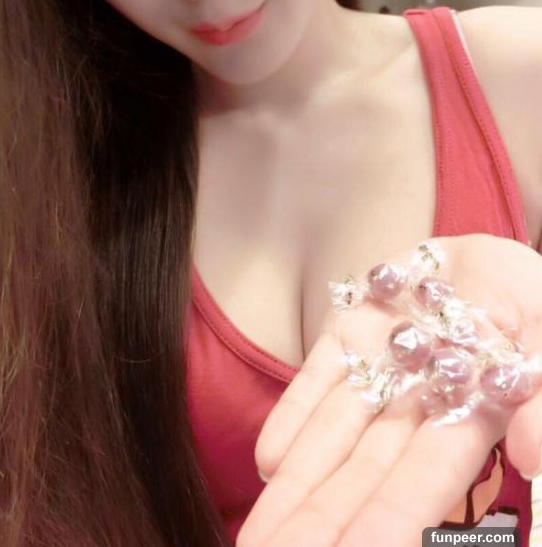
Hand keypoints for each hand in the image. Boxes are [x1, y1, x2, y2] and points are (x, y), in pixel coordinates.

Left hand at [235, 234, 541, 546]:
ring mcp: (378, 368)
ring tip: (260, 539)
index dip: (387, 524)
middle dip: (325, 521)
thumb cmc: (533, 305)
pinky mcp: (350, 331)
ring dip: (299, 483)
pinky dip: (294, 415)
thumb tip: (532, 457)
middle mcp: (415, 405)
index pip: (422, 484)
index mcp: (467, 420)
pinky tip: (267, 461)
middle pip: (364, 473)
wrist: (492, 255)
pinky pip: (318, 378)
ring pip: (333, 434)